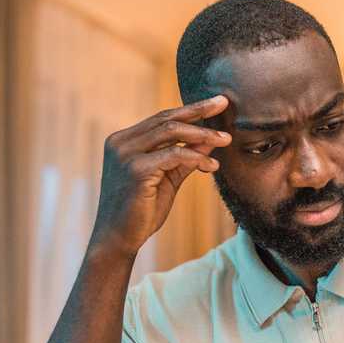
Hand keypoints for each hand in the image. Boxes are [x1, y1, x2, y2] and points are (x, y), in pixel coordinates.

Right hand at [89, 94, 231, 256]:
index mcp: (124, 140)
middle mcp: (121, 142)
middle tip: (223, 104)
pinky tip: (211, 167)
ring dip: (202, 135)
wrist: (117, 240)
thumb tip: (210, 140)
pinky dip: (196, 158)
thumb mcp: (167, 178)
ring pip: (171, 132)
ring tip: (226, 140)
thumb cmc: (141, 210)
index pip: (161, 118)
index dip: (190, 110)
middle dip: (198, 111)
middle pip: (167, 118)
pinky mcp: (135, 170)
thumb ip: (185, 157)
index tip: (216, 103)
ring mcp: (125, 154)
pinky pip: (174, 155)